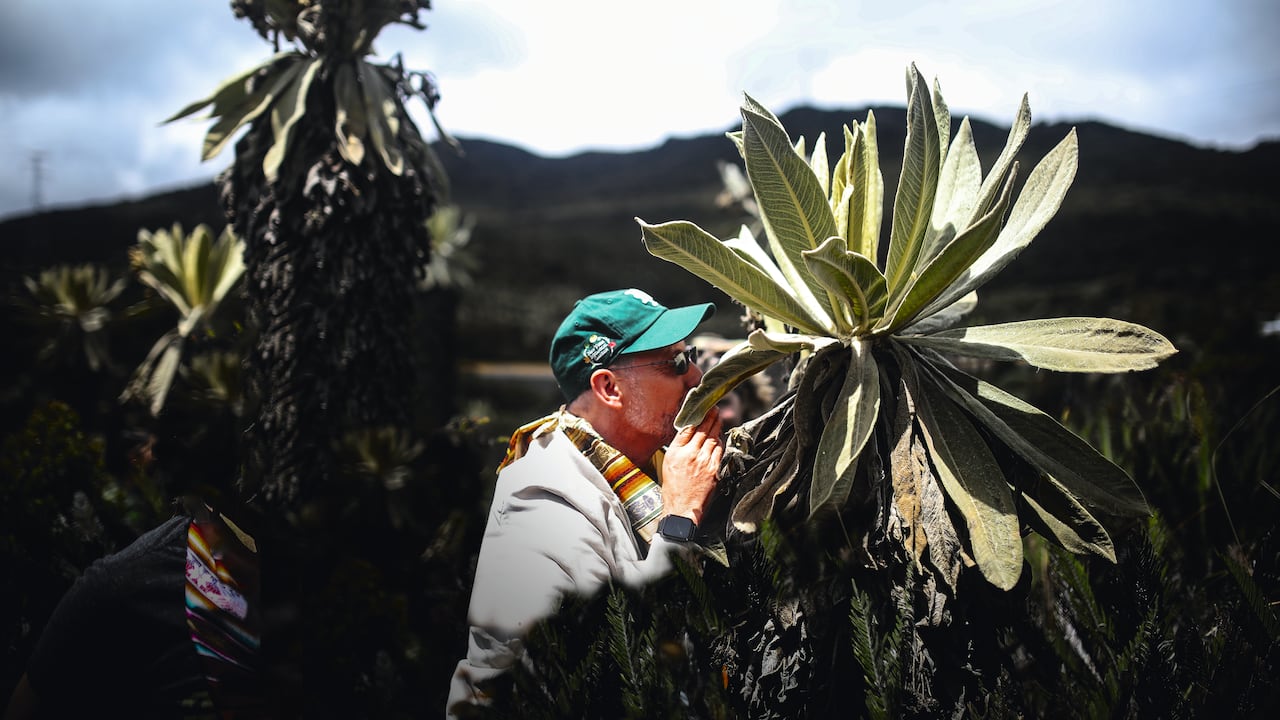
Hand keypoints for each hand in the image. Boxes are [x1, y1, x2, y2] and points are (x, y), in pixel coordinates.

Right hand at [660, 408, 723, 525]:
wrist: (682, 508)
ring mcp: (703, 461)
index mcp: (675, 452)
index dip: (696, 417)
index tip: (701, 410)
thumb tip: (688, 436)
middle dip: (710, 417)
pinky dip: (719, 442)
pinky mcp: (713, 469)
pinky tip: (719, 437)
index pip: (687, 428)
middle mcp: (689, 454)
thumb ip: (678, 449)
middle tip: (715, 409)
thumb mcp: (669, 465)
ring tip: (718, 418)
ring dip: (717, 426)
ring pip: (713, 438)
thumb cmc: (673, 490)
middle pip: (702, 429)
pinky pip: (719, 450)